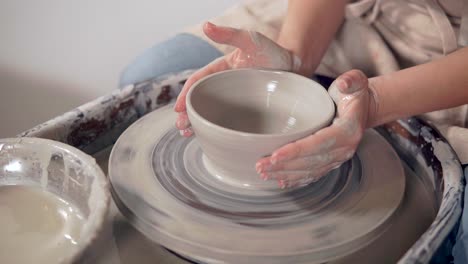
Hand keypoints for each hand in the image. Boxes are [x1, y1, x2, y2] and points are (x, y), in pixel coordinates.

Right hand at [174, 22, 300, 135]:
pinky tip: (209, 138)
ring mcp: (233, 101)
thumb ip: (229, 34)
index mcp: (220, 71)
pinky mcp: (245, 113)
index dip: (186, 95)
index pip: (198, 82)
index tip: (179, 107)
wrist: (295, 67)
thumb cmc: (272, 52)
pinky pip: (226, 122)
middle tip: (181, 126)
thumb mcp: (251, 40)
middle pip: (199, 101)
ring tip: (188, 134)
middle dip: (187, 114)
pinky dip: (215, 130)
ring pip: (210, 113)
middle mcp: (223, 87)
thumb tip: (206, 26)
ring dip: (197, 124)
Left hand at [255, 70, 376, 188]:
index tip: (275, 155)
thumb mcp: (355, 82)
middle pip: (310, 162)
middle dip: (284, 166)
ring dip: (285, 175)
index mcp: (348, 131)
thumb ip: (351, 81)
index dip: (296, 151)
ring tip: (264, 173)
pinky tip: (280, 181)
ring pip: (309, 171)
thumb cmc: (353, 93)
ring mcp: (338, 158)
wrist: (363, 109)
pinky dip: (296, 179)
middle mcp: (344, 149)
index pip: (318, 144)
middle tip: (260, 166)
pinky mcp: (331, 162)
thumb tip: (342, 84)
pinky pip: (313, 174)